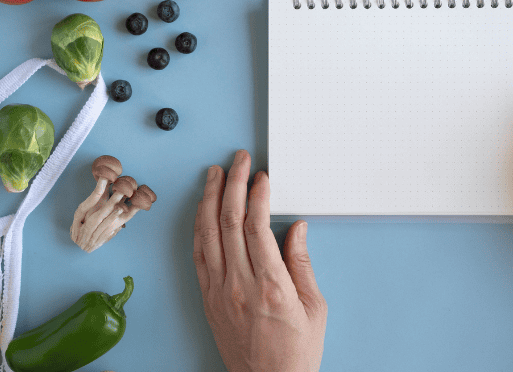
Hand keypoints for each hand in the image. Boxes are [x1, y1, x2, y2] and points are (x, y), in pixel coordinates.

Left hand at [193, 150, 326, 371]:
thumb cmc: (295, 352)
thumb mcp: (314, 308)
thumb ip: (302, 263)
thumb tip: (297, 228)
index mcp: (271, 285)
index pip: (257, 226)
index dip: (257, 195)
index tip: (261, 176)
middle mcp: (240, 284)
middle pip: (229, 221)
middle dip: (232, 184)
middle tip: (237, 160)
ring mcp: (219, 291)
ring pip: (207, 233)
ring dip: (209, 198)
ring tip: (213, 174)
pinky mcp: (207, 298)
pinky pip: (198, 254)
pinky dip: (198, 227)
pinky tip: (202, 209)